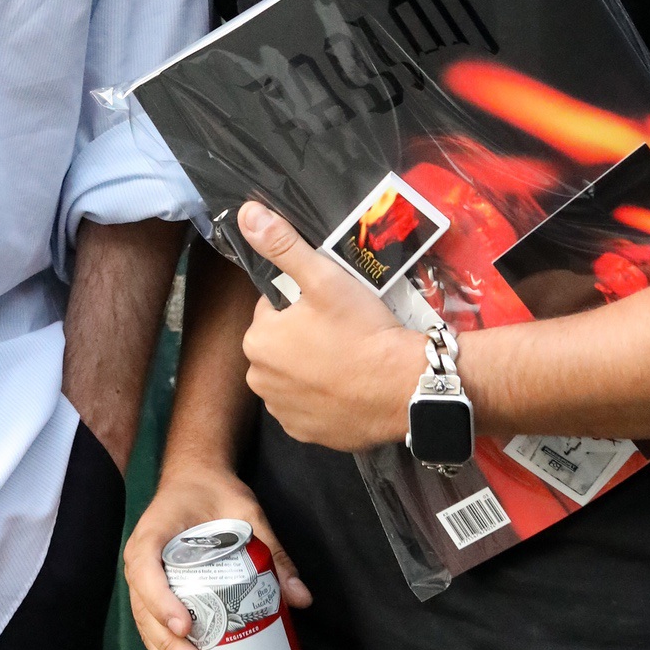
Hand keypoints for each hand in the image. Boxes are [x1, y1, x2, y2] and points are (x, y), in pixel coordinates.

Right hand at [124, 459, 310, 649]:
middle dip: (169, 648)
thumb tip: (302, 598)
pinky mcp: (157, 598)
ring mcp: (145, 584)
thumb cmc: (215, 492)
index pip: (145, 568)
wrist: (194, 479)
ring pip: (148, 630)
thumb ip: (273, 550)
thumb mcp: (247, 511)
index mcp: (153, 535)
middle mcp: (141, 563)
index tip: (185, 625)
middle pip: (145, 612)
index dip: (160, 599)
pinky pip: (156, 632)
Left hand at [237, 201, 425, 450]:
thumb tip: (246, 213)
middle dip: (304, 337)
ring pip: (294, 377)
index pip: (273, 310)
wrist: (404, 388)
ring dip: (312, 368)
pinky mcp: (308, 435)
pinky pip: (309, 408)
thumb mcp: (323, 278)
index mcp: (257, 340)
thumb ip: (283, 246)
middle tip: (344, 332)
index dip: (303, 305)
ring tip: (349, 359)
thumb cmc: (361, 329)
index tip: (331, 308)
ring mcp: (284, 412)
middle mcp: (260, 380)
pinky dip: (324, 398)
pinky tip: (349, 388)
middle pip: (281, 345)